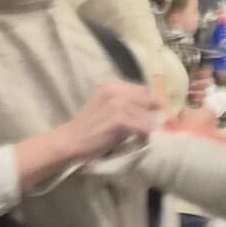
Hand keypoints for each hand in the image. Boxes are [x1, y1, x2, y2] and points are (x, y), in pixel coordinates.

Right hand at [19, 81, 162, 186]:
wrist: (71, 140)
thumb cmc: (92, 127)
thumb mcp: (108, 107)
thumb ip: (127, 103)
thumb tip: (154, 108)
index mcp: (112, 85)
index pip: (144, 90)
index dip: (149, 105)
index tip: (149, 117)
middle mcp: (115, 90)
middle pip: (148, 101)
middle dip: (150, 117)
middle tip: (145, 130)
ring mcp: (117, 103)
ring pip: (147, 116)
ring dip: (147, 129)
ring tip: (139, 137)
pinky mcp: (118, 119)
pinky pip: (143, 127)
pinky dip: (144, 136)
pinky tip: (137, 141)